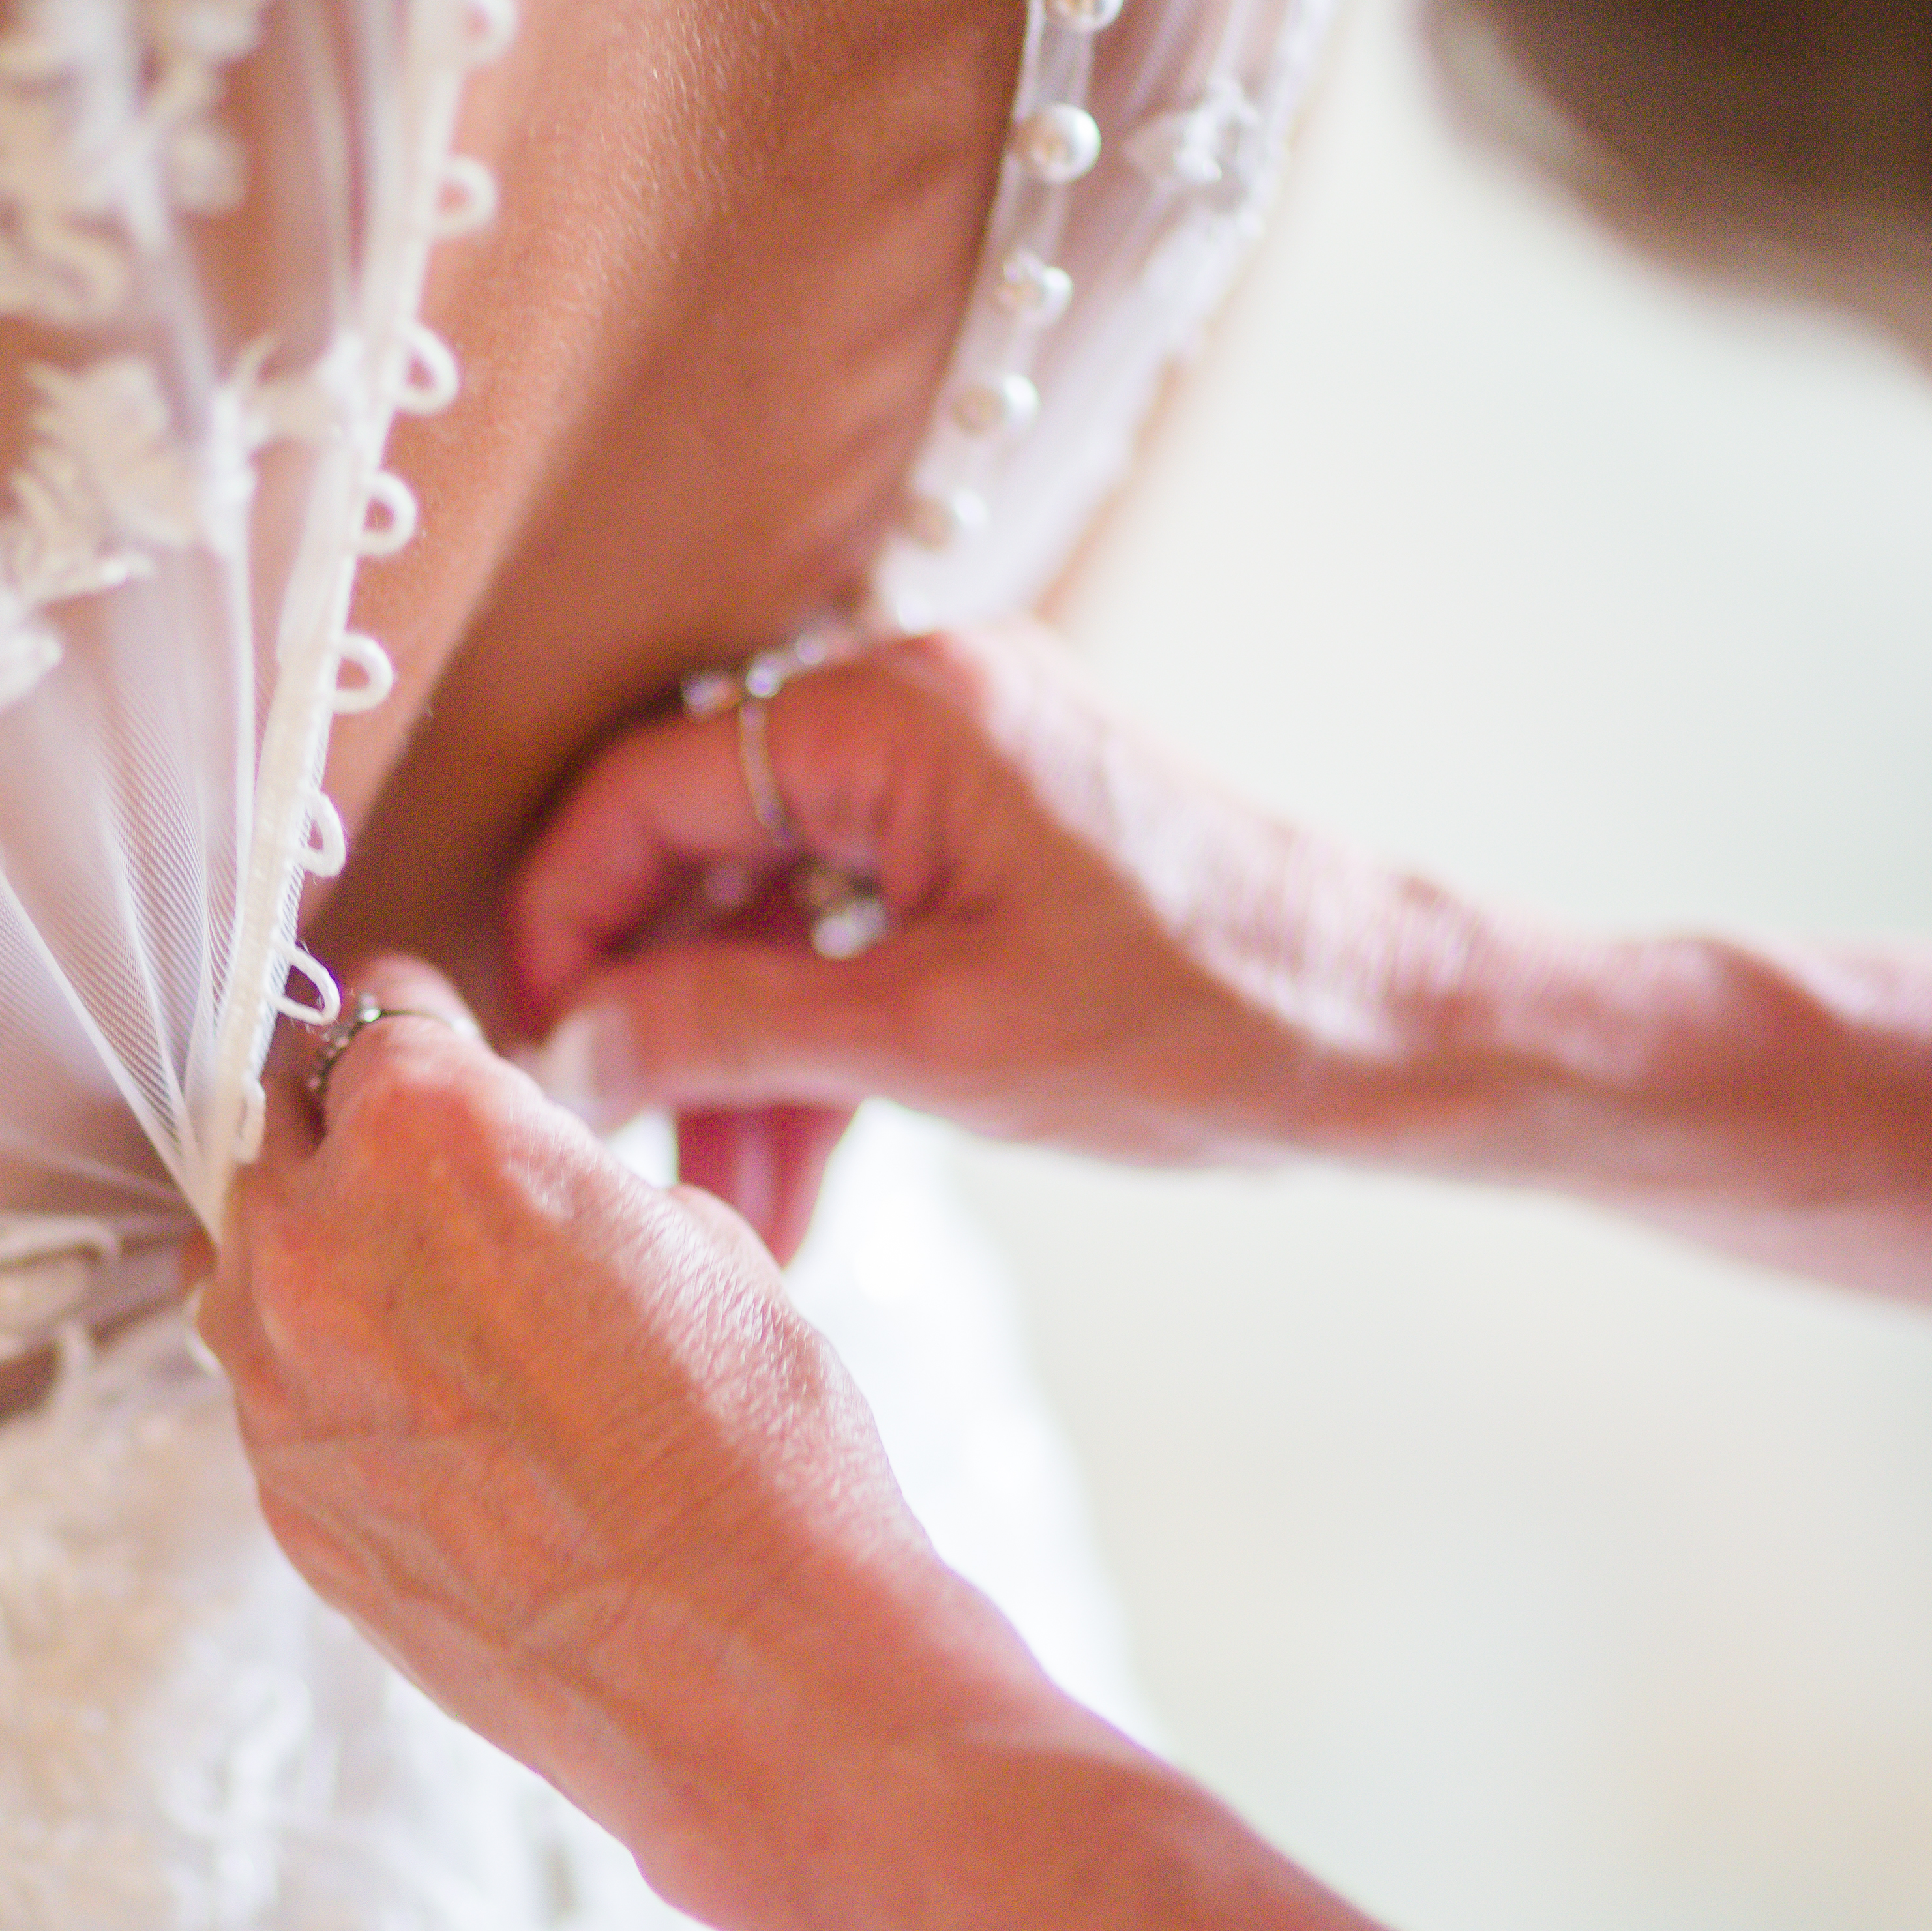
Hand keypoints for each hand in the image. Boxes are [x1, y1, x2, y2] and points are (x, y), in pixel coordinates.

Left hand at [202, 956, 1039, 1921]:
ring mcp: (279, 1379)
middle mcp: (319, 1241)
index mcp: (427, 1130)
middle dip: (347, 1129)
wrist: (738, 1658)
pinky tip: (426, 1413)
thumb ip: (554, 1177)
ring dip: (307, 1251)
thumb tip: (521, 1185)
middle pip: (275, 1124)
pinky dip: (324, 1377)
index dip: (425, 1033)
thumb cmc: (744, 1447)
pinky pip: (268, 1391)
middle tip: (423, 1167)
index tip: (439, 1050)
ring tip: (411, 1293)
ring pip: (239, 1259)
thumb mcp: (683, 1232)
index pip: (376, 1014)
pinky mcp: (280, 1496)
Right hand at [511, 618, 1478, 1167]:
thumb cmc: (1200, 1024)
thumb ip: (727, 1028)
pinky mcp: (992, 845)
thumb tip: (567, 1046)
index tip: (535, 1055)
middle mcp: (915, 708)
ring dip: (736, 1065)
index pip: (645, 793)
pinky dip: (816, 1053)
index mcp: (895, 711)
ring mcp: (958, 774)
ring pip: (773, 917)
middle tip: (614, 1156)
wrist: (1396, 1037)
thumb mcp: (933, 1042)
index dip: (564, 927)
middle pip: (700, 856)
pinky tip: (787, 1189)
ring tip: (721, 1221)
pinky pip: (851, 935)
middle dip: (655, 1022)